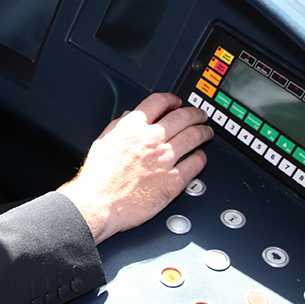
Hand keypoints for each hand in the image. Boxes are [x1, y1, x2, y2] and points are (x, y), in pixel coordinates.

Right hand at [57, 93, 210, 244]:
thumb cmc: (97, 178)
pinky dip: (201, 158)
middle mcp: (150, 139)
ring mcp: (164, 159)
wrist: (98, 203)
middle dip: (196, 114)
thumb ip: (118, 126)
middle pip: (182, 117)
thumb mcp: (102, 142)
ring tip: (207, 133)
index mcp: (132, 127)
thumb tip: (129, 116)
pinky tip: (200, 157)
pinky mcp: (173, 180)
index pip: (159, 102)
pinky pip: (195, 163)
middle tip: (201, 116)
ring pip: (194, 137)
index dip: (172, 99)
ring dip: (203, 132)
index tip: (177, 102)